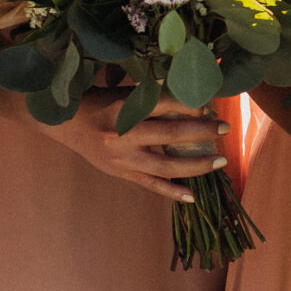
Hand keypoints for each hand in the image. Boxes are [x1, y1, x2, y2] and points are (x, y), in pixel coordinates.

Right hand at [47, 88, 228, 203]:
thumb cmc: (100, 102)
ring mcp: (122, 158)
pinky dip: (172, 192)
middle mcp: (123, 135)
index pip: (165, 105)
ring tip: (220, 161)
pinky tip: (193, 197)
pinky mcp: (121, 173)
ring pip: (165, 166)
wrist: (66, 124)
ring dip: (196, 166)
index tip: (211, 103)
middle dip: (201, 131)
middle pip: (170, 135)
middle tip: (225, 127)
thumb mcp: (124, 93)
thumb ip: (154, 97)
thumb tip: (193, 98)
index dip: (191, 104)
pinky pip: (150, 185)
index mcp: (124, 108)